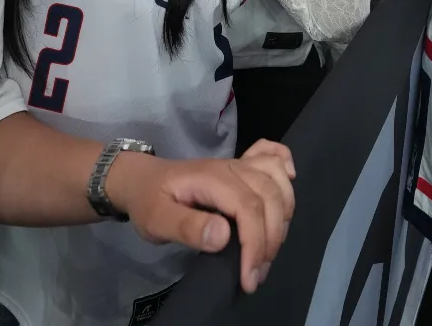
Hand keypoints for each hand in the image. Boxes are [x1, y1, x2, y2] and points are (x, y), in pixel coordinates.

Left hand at [107, 142, 295, 293]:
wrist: (141, 180)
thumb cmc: (149, 201)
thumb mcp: (156, 221)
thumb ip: (187, 228)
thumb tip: (223, 236)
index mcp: (212, 180)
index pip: (248, 208)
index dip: (255, 244)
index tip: (249, 277)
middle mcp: (231, 168)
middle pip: (270, 197)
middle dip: (271, 240)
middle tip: (257, 274)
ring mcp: (238, 164)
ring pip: (277, 180)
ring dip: (283, 214)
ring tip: (270, 248)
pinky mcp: (241, 165)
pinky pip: (272, 154)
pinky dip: (286, 165)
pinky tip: (290, 180)